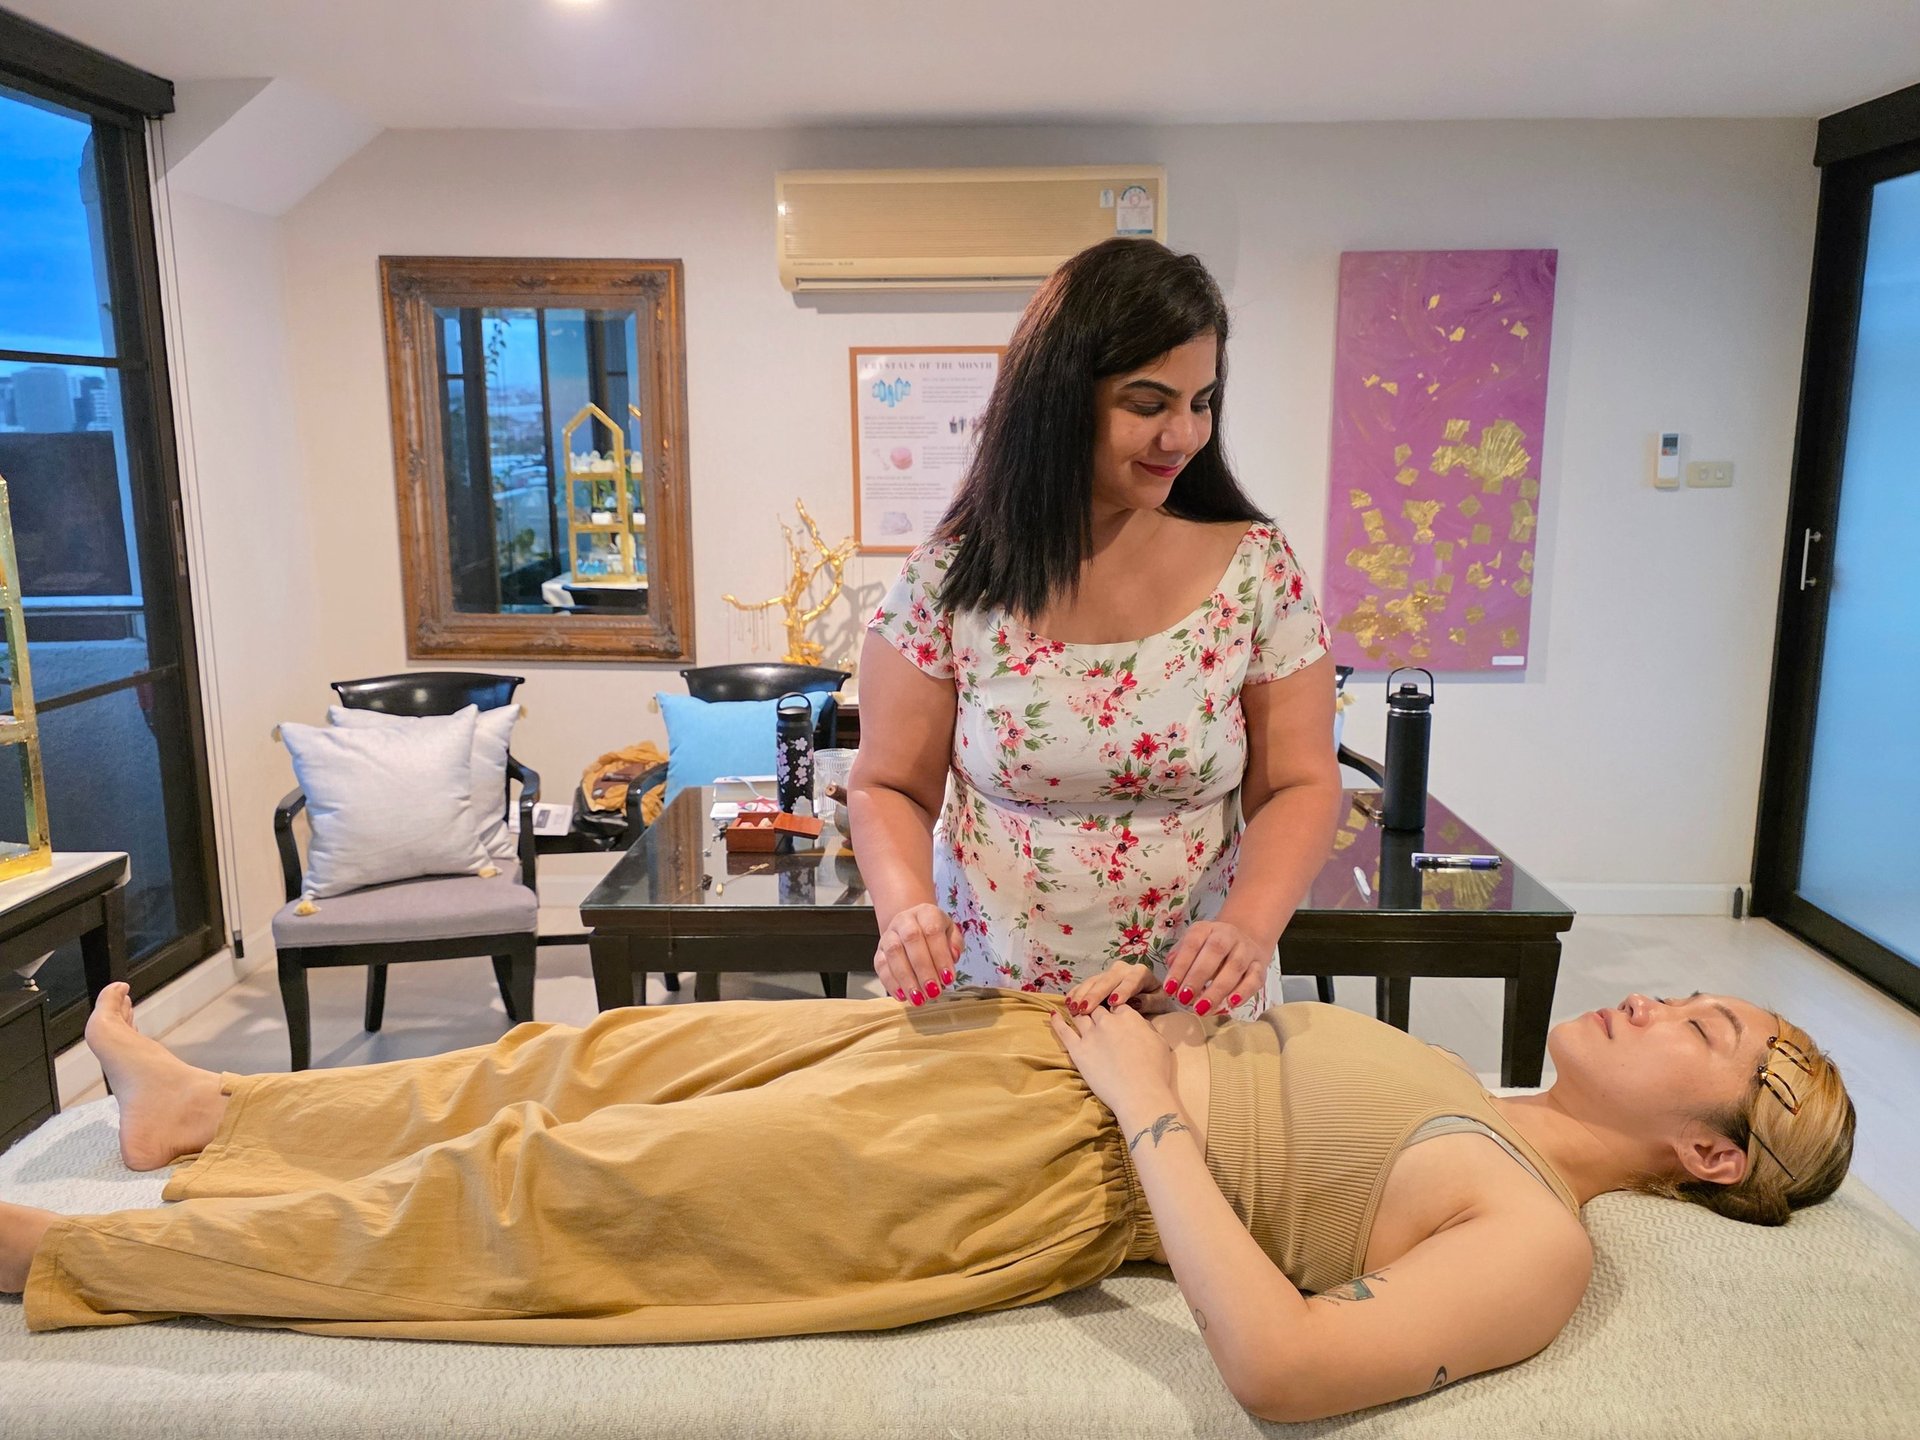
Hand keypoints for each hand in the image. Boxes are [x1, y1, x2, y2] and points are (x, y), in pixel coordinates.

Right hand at [874, 902, 962, 1005]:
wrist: (911, 926)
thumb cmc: (934, 932)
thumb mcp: (950, 932)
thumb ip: (955, 943)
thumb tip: (953, 956)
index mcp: (926, 913)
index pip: (932, 931)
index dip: (940, 956)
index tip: (948, 979)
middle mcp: (904, 920)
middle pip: (911, 940)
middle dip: (923, 969)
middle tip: (933, 992)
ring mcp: (889, 935)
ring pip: (894, 953)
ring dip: (906, 979)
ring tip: (918, 999)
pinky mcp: (879, 951)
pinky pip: (881, 965)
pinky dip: (891, 983)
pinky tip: (902, 996)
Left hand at [1048, 1003, 1179, 1125]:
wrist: (1140, 1094)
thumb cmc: (1155, 1072)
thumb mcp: (1159, 1043)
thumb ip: (1146, 1028)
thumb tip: (1139, 1023)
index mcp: (1129, 1017)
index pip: (1118, 1005)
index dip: (1115, 1008)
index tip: (1113, 1011)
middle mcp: (1108, 1021)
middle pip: (1098, 1008)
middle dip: (1096, 1008)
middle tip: (1092, 1009)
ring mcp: (1091, 1035)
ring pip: (1080, 1016)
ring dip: (1077, 1010)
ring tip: (1072, 1007)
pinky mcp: (1078, 1050)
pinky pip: (1064, 1031)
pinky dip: (1057, 1022)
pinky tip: (1053, 1015)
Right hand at [1064, 960, 1171, 1015]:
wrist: (1150, 996)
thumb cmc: (1155, 1001)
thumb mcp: (1160, 1002)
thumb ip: (1150, 1001)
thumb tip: (1136, 1002)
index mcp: (1140, 973)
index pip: (1131, 981)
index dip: (1122, 991)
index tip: (1114, 1003)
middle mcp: (1123, 969)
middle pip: (1107, 980)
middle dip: (1095, 994)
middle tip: (1085, 1008)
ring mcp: (1108, 973)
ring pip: (1093, 981)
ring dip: (1082, 994)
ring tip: (1074, 1007)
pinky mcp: (1097, 980)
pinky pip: (1084, 984)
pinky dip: (1076, 993)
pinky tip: (1068, 1002)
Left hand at [1160, 919, 1269, 1016]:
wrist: (1245, 937)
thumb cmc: (1210, 948)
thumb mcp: (1192, 946)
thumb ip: (1180, 959)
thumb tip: (1171, 980)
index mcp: (1206, 929)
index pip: (1192, 944)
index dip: (1180, 966)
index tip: (1169, 989)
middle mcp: (1227, 935)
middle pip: (1214, 952)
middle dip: (1197, 977)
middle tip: (1184, 999)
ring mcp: (1246, 949)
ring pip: (1235, 967)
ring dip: (1217, 989)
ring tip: (1202, 1008)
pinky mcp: (1260, 965)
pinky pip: (1254, 978)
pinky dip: (1244, 992)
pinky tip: (1231, 1004)